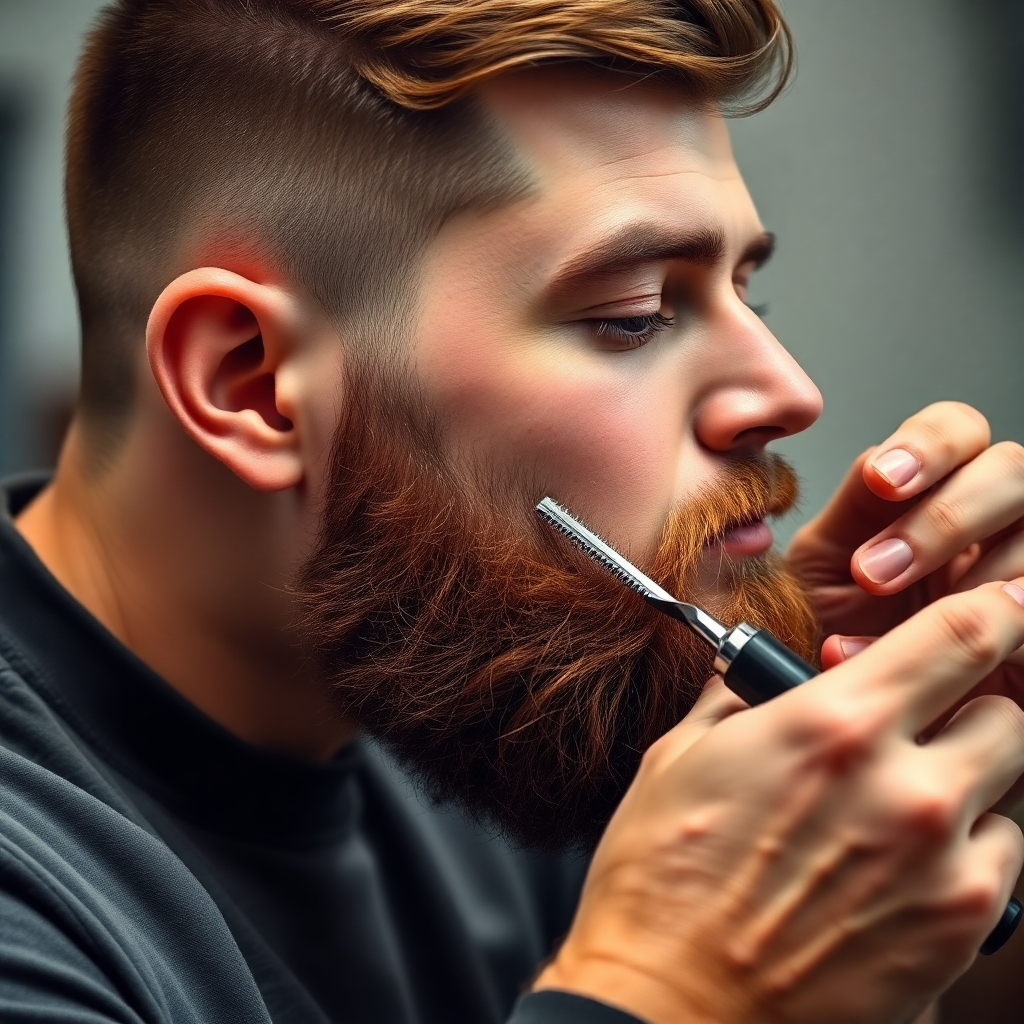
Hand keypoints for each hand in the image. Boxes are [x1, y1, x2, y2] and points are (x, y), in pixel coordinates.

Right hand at [535, 583, 1023, 1023]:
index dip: (993, 606)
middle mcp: (908, 791)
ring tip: (901, 804)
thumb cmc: (662, 881)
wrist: (670, 1009)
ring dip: (970, 782)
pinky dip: (969, 853)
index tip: (997, 603)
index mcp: (835, 728)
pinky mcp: (959, 937)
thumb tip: (771, 673)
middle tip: (920, 724)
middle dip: (968, 705)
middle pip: (1008, 711)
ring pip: (1012, 790)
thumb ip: (744, 698)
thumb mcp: (683, 757)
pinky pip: (1002, 866)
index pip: (965, 634)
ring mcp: (945, 869)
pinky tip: (904, 866)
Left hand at [787, 402, 1023, 684]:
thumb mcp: (826, 571)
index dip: (928, 445)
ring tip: (896, 630)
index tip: (882, 481)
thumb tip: (874, 463)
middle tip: (874, 574)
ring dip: (966, 581)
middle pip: (1013, 470)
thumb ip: (851, 513)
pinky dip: (991, 639)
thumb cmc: (835, 635)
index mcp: (936, 491)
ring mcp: (1023, 578)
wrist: (853, 721)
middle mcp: (994, 524)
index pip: (958, 430)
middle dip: (942, 518)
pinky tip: (939, 667)